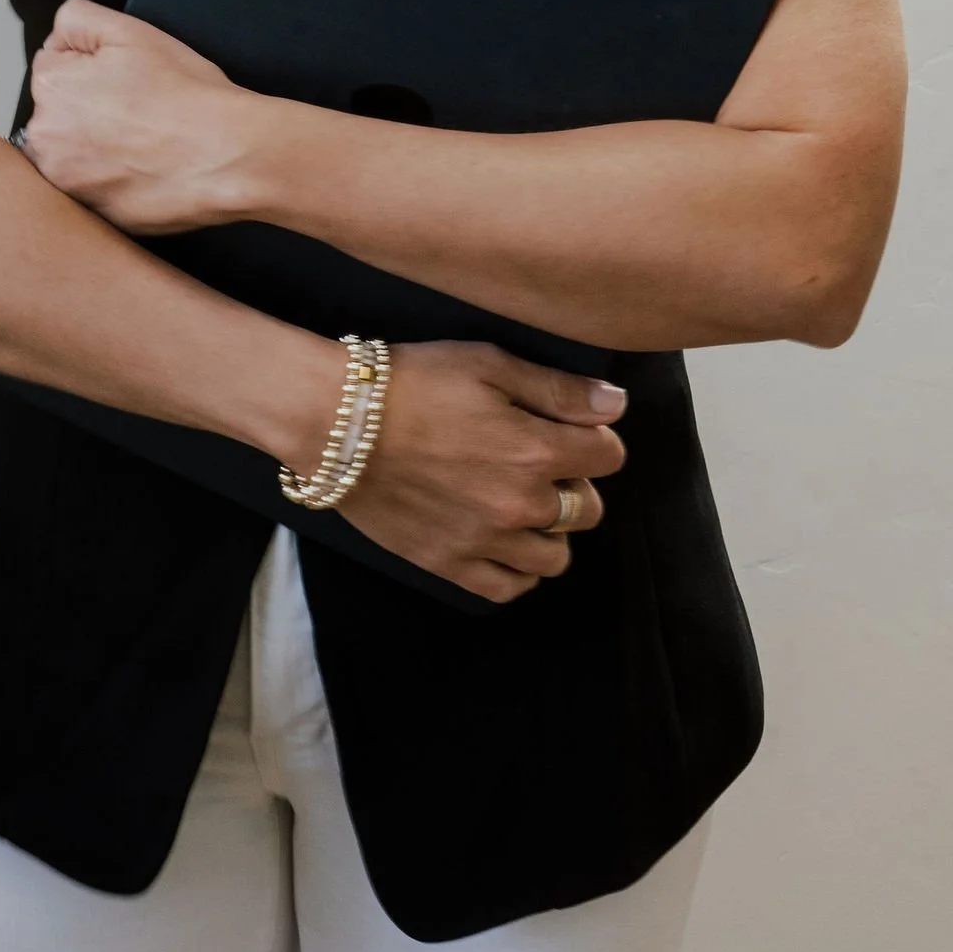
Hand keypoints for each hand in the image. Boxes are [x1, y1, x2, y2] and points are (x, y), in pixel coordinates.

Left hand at [18, 0, 256, 232]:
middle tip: (137, 108)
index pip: (55, 62)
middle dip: (86, 105)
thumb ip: (77, 20)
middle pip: (58, 108)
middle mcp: (44, 139)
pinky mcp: (91, 213)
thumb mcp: (130, 31)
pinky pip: (94, 186)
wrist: (227, 157)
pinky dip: (111, 178)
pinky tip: (144, 167)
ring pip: (72, 150)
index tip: (125, 77)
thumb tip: (56, 37)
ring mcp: (66, 182)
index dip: (94, 64)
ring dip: (94, 145)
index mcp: (51, 86)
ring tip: (143, 140)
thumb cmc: (187, 98)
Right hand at [340, 344, 627, 603]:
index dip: (595, 437)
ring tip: (520, 501)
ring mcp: (485, 542)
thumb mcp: (488, 364)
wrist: (337, 421)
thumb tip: (615, 405)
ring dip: (549, 529)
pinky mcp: (450, 564)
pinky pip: (509, 588)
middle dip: (575, 483)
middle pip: (587, 510)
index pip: (608, 455)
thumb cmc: (413, 382)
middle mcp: (519, 505)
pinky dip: (516, 569)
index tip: (572, 427)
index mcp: (536, 451)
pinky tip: (501, 539)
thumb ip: (558, 389)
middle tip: (539, 460)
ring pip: (554, 556)